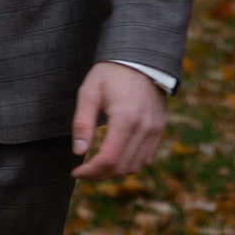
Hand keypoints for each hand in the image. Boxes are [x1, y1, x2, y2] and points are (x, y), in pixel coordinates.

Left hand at [71, 63, 166, 181]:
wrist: (140, 59)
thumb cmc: (110, 74)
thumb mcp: (89, 92)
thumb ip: (82, 122)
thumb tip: (78, 152)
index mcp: (125, 117)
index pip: (109, 158)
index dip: (90, 172)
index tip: (75, 172)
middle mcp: (143, 127)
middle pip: (121, 167)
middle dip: (99, 175)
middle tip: (83, 171)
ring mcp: (154, 130)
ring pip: (134, 167)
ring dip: (114, 172)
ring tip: (97, 165)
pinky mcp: (158, 130)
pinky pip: (146, 159)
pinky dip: (130, 164)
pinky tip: (116, 156)